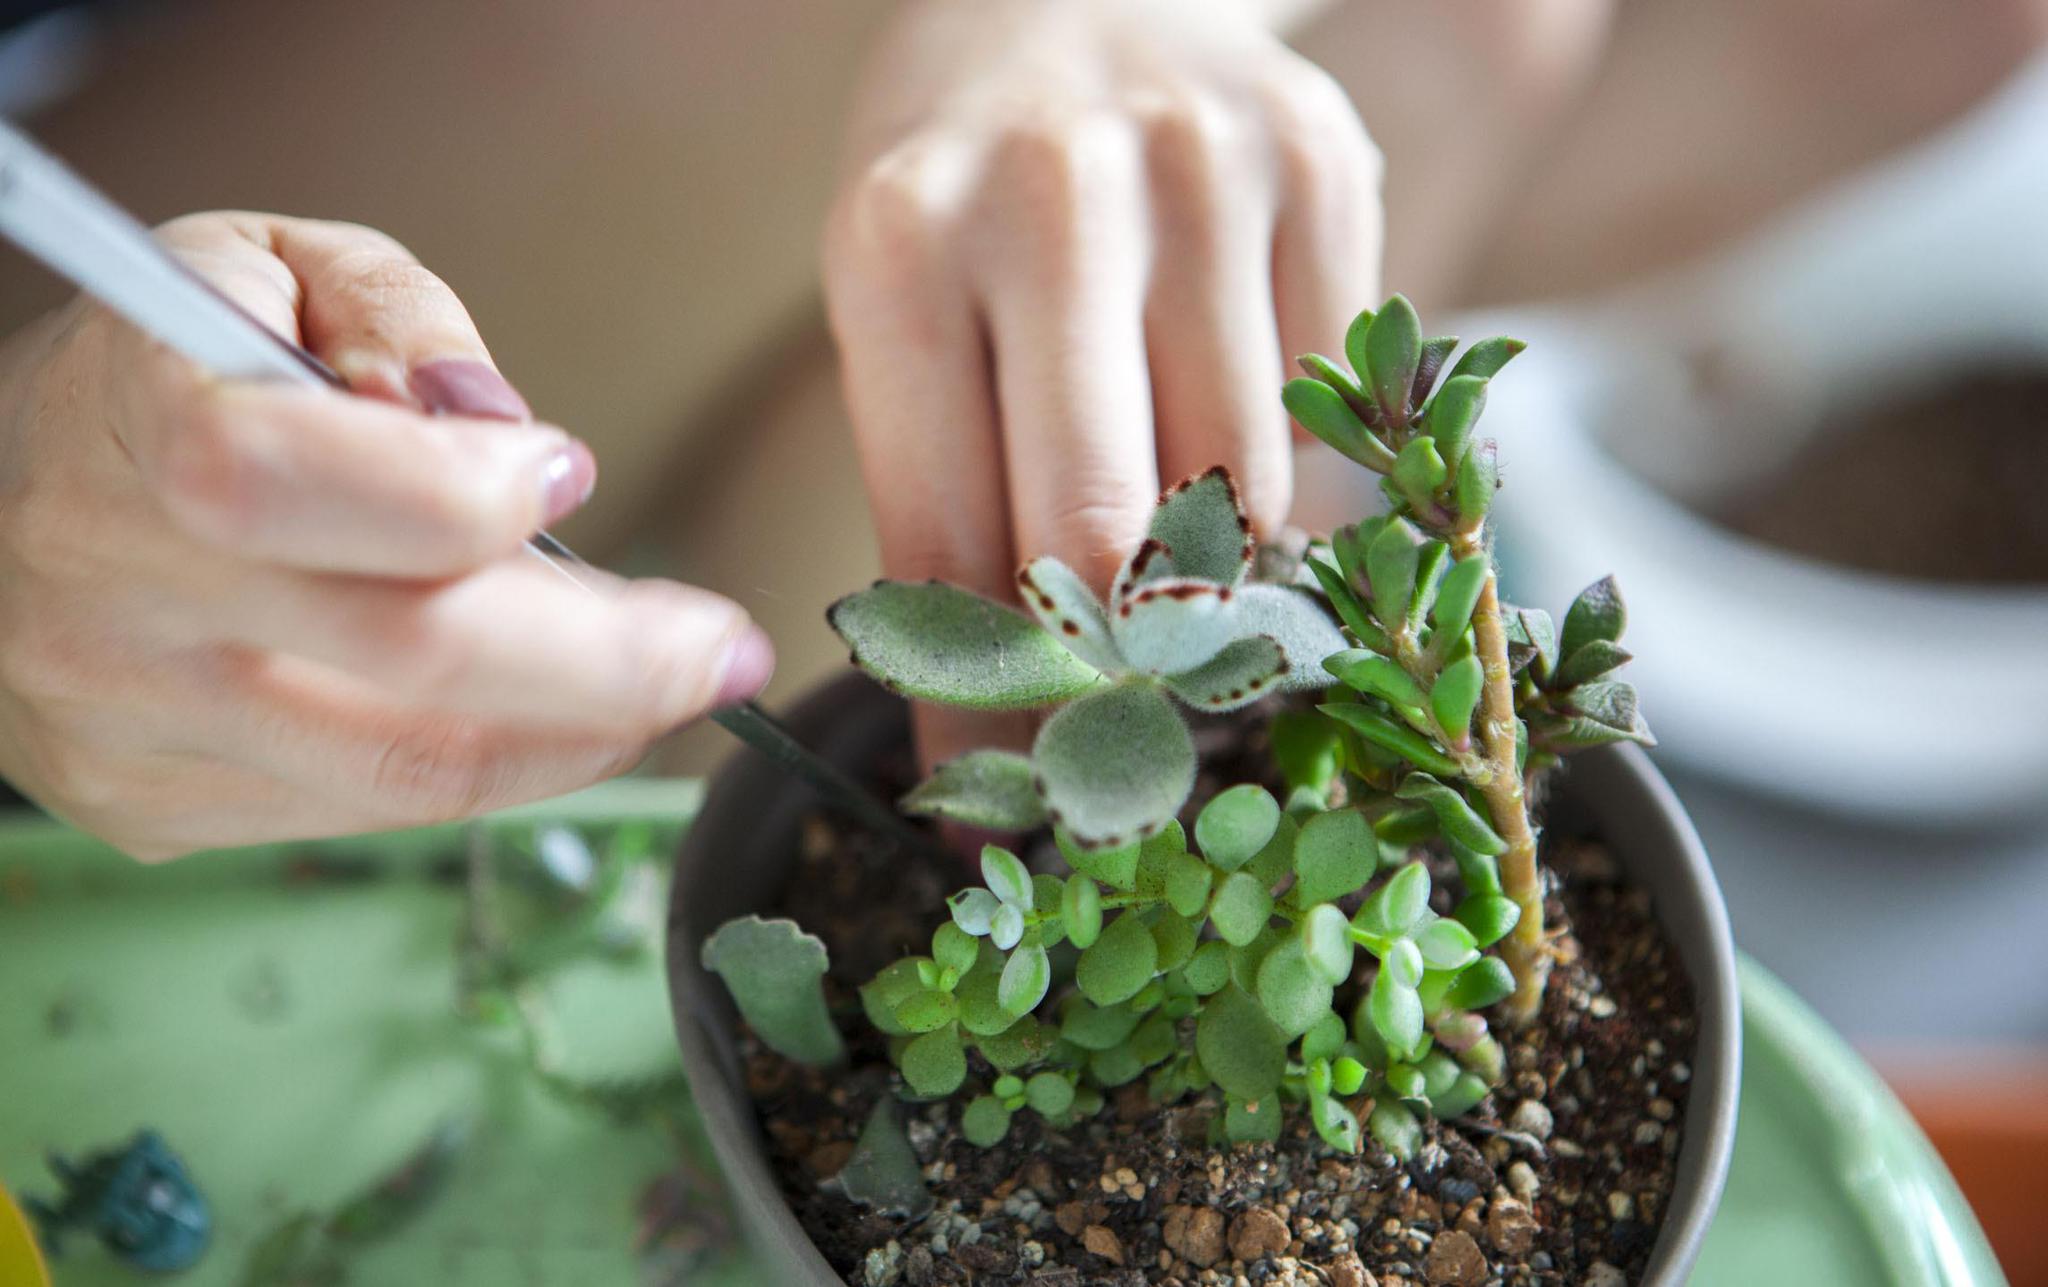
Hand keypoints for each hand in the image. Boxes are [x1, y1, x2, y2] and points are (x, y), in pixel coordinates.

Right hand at [0, 213, 772, 857]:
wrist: (0, 499)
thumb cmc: (158, 370)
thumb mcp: (271, 266)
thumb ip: (400, 317)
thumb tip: (504, 433)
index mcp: (129, 422)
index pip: (303, 483)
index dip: (469, 492)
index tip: (565, 468)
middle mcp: (113, 595)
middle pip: (410, 660)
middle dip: (615, 664)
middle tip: (722, 647)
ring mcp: (128, 725)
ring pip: (410, 772)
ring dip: (582, 735)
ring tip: (665, 685)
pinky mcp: (154, 806)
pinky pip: (368, 812)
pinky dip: (493, 766)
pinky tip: (548, 715)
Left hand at [824, 0, 1380, 766]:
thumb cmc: (960, 194)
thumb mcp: (897, 320)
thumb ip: (939, 508)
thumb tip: (989, 756)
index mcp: (902, 246)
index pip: (950, 540)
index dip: (980, 707)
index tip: (997, 823)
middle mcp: (1057, 196)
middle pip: (1111, 528)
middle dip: (1114, 675)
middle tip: (1118, 760)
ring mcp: (1207, 169)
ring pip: (1246, 480)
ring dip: (1215, 575)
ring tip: (1179, 582)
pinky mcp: (1325, 163)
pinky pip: (1334, 408)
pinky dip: (1294, 474)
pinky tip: (1238, 444)